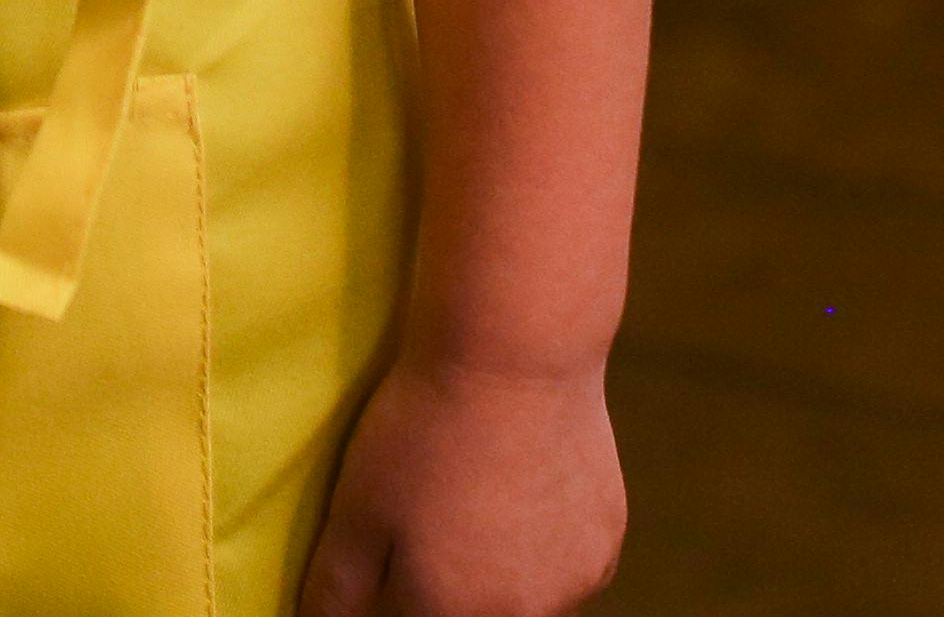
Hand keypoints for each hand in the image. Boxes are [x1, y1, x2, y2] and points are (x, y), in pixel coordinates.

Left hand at [294, 355, 624, 616]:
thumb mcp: (354, 512)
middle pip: (476, 616)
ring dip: (501, 573)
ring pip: (525, 598)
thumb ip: (335, 591)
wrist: (515, 353)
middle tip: (439, 511)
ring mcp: (576, 582)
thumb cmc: (424, 430)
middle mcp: (524, 616)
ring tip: (478, 497)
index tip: (401, 541)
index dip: (400, 587)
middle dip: (451, 584)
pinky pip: (566, 566)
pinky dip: (543, 545)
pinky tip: (522, 489)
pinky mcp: (608, 540)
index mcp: (455, 615)